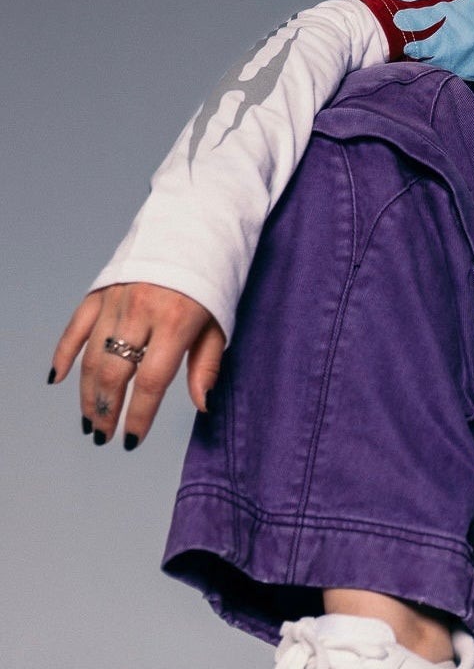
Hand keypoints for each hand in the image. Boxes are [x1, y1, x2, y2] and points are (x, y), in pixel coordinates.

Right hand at [50, 283, 225, 448]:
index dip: (139, 415)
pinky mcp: (100, 291)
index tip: (132, 439)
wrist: (193, 229)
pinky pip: (76, 327)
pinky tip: (58, 378)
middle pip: (114, 372)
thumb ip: (207, 366)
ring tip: (89, 419)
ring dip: (86, 392)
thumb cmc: (212, 281)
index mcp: (174, 322)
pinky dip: (65, 353)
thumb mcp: (220, 324)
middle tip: (103, 435)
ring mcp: (115, 300)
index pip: (150, 381)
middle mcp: (140, 312)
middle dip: (106, 410)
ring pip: (91, 355)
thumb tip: (202, 405)